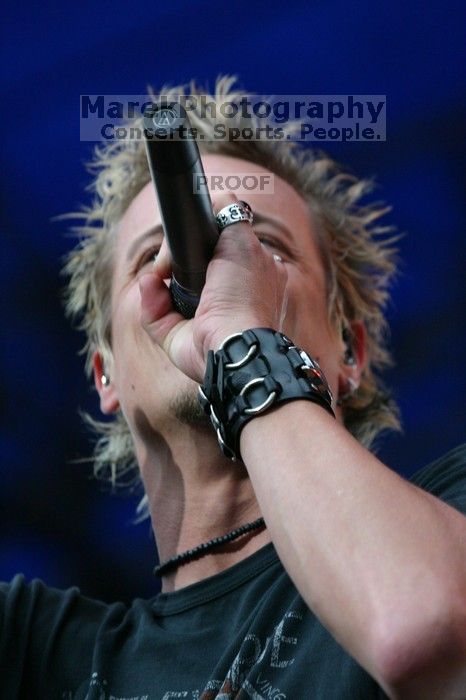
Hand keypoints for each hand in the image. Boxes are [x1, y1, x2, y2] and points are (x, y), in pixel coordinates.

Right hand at [139, 194, 288, 383]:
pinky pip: (155, 313)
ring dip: (157, 276)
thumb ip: (229, 213)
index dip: (202, 240)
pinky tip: (152, 285)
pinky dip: (150, 298)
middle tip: (171, 258)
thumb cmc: (243, 294)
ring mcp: (202, 320)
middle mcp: (227, 299)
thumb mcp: (244, 239)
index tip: (190, 235)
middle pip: (189, 267)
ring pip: (167, 290)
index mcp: (251, 279)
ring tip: (160, 272)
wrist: (233, 342)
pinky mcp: (179, 338)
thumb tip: (213, 202)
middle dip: (174, 258)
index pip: (222, 251)